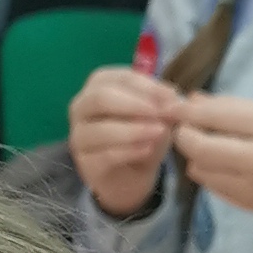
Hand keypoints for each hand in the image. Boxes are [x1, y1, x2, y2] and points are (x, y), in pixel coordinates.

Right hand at [67, 64, 179, 215]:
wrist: (133, 174)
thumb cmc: (142, 134)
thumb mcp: (158, 115)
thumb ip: (163, 105)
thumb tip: (171, 99)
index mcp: (99, 84)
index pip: (121, 78)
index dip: (148, 86)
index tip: (172, 95)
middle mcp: (82, 106)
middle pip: (101, 98)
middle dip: (135, 104)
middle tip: (161, 112)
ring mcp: (79, 136)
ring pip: (102, 129)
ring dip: (134, 130)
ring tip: (159, 132)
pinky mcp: (86, 163)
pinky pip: (106, 155)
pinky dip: (130, 151)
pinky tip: (148, 150)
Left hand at [173, 93, 252, 216]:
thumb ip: (231, 107)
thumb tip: (192, 100)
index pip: (218, 115)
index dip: (189, 110)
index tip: (173, 105)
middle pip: (201, 147)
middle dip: (184, 135)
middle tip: (182, 127)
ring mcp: (250, 186)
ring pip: (200, 168)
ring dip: (193, 154)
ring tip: (202, 144)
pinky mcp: (244, 204)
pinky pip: (209, 185)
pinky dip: (205, 170)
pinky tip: (215, 163)